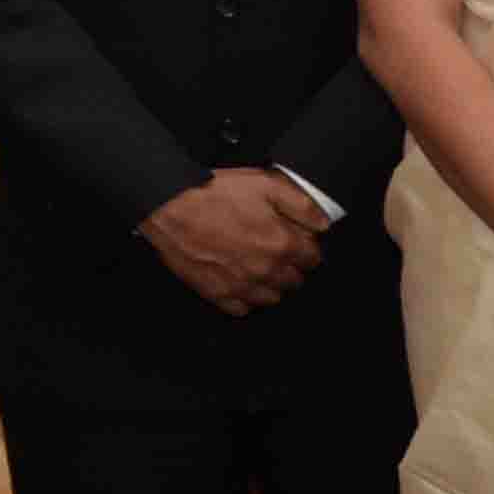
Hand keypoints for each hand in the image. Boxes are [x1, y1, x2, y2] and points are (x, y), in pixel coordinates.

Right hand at [142, 170, 324, 314]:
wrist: (170, 206)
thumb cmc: (216, 193)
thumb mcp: (267, 185)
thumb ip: (302, 206)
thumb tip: (323, 224)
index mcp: (282, 244)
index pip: (313, 259)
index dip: (307, 248)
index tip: (298, 242)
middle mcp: (265, 270)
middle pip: (294, 280)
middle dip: (291, 267)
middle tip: (278, 252)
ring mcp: (240, 285)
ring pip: (271, 297)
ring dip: (271, 284)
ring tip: (260, 268)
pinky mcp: (215, 293)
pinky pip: (241, 308)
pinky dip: (244, 298)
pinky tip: (240, 281)